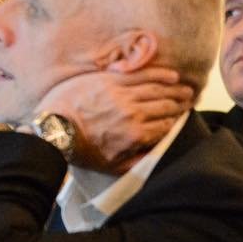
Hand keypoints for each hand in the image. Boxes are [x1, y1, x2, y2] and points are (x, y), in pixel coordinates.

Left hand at [37, 66, 192, 172]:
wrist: (53, 130)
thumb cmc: (80, 151)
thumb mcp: (110, 166)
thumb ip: (136, 161)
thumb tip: (154, 155)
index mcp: (135, 135)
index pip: (165, 125)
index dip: (176, 121)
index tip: (183, 117)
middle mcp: (134, 113)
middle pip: (165, 105)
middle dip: (180, 103)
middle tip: (189, 100)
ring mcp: (123, 94)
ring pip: (157, 89)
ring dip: (174, 88)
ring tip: (184, 88)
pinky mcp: (111, 81)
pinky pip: (141, 75)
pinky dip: (159, 74)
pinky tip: (170, 75)